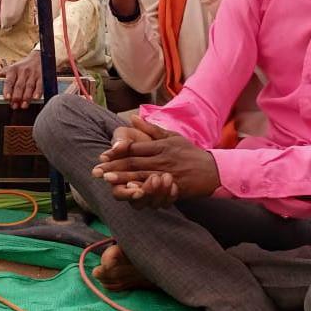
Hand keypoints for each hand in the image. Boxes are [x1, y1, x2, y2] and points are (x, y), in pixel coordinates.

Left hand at [0, 51, 41, 109]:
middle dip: (17, 97)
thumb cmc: (22, 65)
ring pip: (29, 87)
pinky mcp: (41, 77)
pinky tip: (35, 98)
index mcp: (13, 70)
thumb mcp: (11, 68)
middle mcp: (23, 72)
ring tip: (23, 106)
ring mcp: (33, 74)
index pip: (9, 81)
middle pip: (19, 86)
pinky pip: (40, 85)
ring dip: (26, 97)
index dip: (7, 90)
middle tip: (15, 105)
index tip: (6, 98)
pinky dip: (37, 92)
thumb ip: (1, 75)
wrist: (38, 57)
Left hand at [92, 115, 220, 202]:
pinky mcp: (174, 187)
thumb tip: (133, 117)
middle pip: (134, 162)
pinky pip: (156, 190)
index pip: (134, 148)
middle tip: (96, 171)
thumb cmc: (190, 152)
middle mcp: (162, 158)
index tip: (102, 156)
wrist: (214, 170)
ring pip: (142, 176)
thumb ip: (151, 129)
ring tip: (107, 180)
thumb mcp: (172, 137)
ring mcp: (168, 173)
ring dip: (123, 178)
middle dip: (114, 167)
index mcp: (160, 146)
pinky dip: (142, 190)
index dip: (117, 152)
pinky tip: (129, 193)